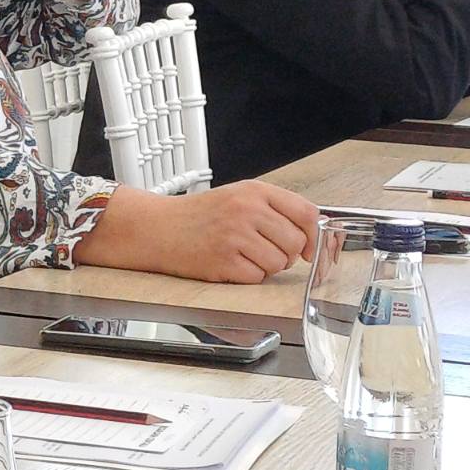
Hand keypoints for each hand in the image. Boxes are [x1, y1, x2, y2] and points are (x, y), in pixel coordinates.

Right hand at [76, 181, 317, 282]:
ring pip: (278, 263)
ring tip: (240, 255)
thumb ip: (273, 210)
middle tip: (261, 250)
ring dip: (265, 266)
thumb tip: (310, 237)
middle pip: (295, 243)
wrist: (157, 227)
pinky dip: (246, 276)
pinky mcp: (223, 260)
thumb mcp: (237, 197)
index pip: (306, 213)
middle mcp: (247, 210)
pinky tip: (228, 263)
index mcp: (254, 191)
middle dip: (284, 254)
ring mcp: (235, 235)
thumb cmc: (198, 215)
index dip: (312, 235)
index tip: (306, 248)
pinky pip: (256, 278)